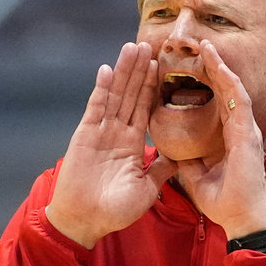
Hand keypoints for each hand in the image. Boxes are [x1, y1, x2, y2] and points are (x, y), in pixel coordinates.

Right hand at [46, 42, 177, 248]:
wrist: (86, 221)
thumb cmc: (115, 211)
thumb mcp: (147, 189)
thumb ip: (160, 170)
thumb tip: (180, 158)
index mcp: (132, 145)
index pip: (144, 109)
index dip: (151, 87)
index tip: (160, 66)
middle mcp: (116, 133)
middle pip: (130, 95)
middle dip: (138, 70)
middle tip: (147, 44)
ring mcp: (100, 132)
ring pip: (115, 95)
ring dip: (123, 72)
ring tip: (131, 47)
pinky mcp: (85, 135)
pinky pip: (95, 108)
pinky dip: (101, 89)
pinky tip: (108, 69)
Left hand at [175, 40, 265, 239]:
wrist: (242, 220)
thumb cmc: (225, 203)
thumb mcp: (198, 178)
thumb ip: (188, 162)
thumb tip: (172, 152)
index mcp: (230, 139)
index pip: (216, 104)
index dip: (205, 85)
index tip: (190, 69)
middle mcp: (240, 130)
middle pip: (225, 91)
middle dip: (213, 68)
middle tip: (200, 46)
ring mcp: (246, 129)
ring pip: (232, 88)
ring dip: (219, 67)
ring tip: (206, 46)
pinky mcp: (247, 133)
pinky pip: (237, 99)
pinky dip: (227, 80)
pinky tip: (217, 64)